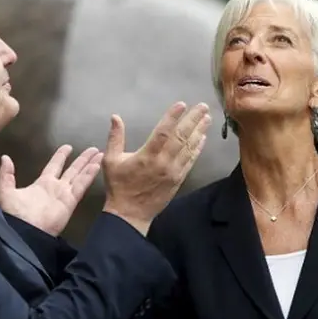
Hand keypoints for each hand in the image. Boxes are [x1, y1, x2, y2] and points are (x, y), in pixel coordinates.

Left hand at [0, 145, 102, 236]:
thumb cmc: (15, 214)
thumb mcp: (6, 191)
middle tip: (92, 149)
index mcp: (42, 184)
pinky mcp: (70, 201)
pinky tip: (97, 165)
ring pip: (80, 175)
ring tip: (99, 154)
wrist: (23, 231)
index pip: (54, 166)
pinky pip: (81, 185)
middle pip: (72, 170)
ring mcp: (64, 194)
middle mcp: (55, 187)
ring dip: (89, 164)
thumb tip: (5, 157)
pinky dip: (89, 175)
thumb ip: (6, 174)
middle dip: (82, 159)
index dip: (61, 156)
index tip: (68, 147)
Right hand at [101, 102, 210, 234]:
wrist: (130, 214)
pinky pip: (190, 161)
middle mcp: (163, 162)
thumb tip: (115, 117)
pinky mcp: (179, 179)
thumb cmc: (119, 186)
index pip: (163, 132)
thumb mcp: (110, 160)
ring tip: (207, 118)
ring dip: (199, 132)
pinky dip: (197, 148)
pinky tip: (202, 138)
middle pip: (181, 137)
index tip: (181, 104)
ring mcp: (173, 171)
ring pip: (189, 148)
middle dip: (193, 120)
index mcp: (146, 156)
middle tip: (203, 106)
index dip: (173, 117)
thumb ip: (115, 138)